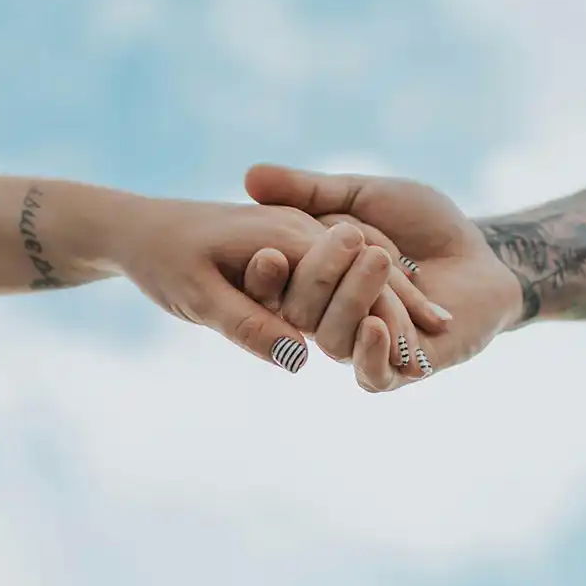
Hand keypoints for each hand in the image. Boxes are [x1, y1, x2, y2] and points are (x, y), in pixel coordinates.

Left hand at [99, 195, 432, 373]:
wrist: (137, 227)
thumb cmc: (161, 262)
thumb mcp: (197, 298)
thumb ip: (247, 324)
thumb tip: (296, 358)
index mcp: (285, 237)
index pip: (352, 274)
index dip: (390, 311)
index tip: (424, 343)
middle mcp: (299, 229)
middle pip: (367, 266)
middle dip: (406, 299)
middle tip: (448, 332)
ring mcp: (297, 231)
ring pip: (359, 260)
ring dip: (395, 292)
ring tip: (437, 326)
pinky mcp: (290, 240)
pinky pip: (340, 260)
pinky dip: (370, 282)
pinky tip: (389, 310)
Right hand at [241, 165, 526, 390]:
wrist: (483, 252)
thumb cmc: (423, 222)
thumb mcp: (363, 197)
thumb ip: (311, 191)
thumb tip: (250, 175)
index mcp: (311, 282)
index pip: (273, 287)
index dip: (265, 275)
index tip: (268, 252)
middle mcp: (328, 319)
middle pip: (301, 314)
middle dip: (320, 276)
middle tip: (350, 237)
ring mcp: (362, 347)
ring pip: (333, 341)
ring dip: (353, 300)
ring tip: (381, 260)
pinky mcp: (400, 370)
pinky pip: (371, 376)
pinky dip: (369, 353)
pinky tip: (376, 326)